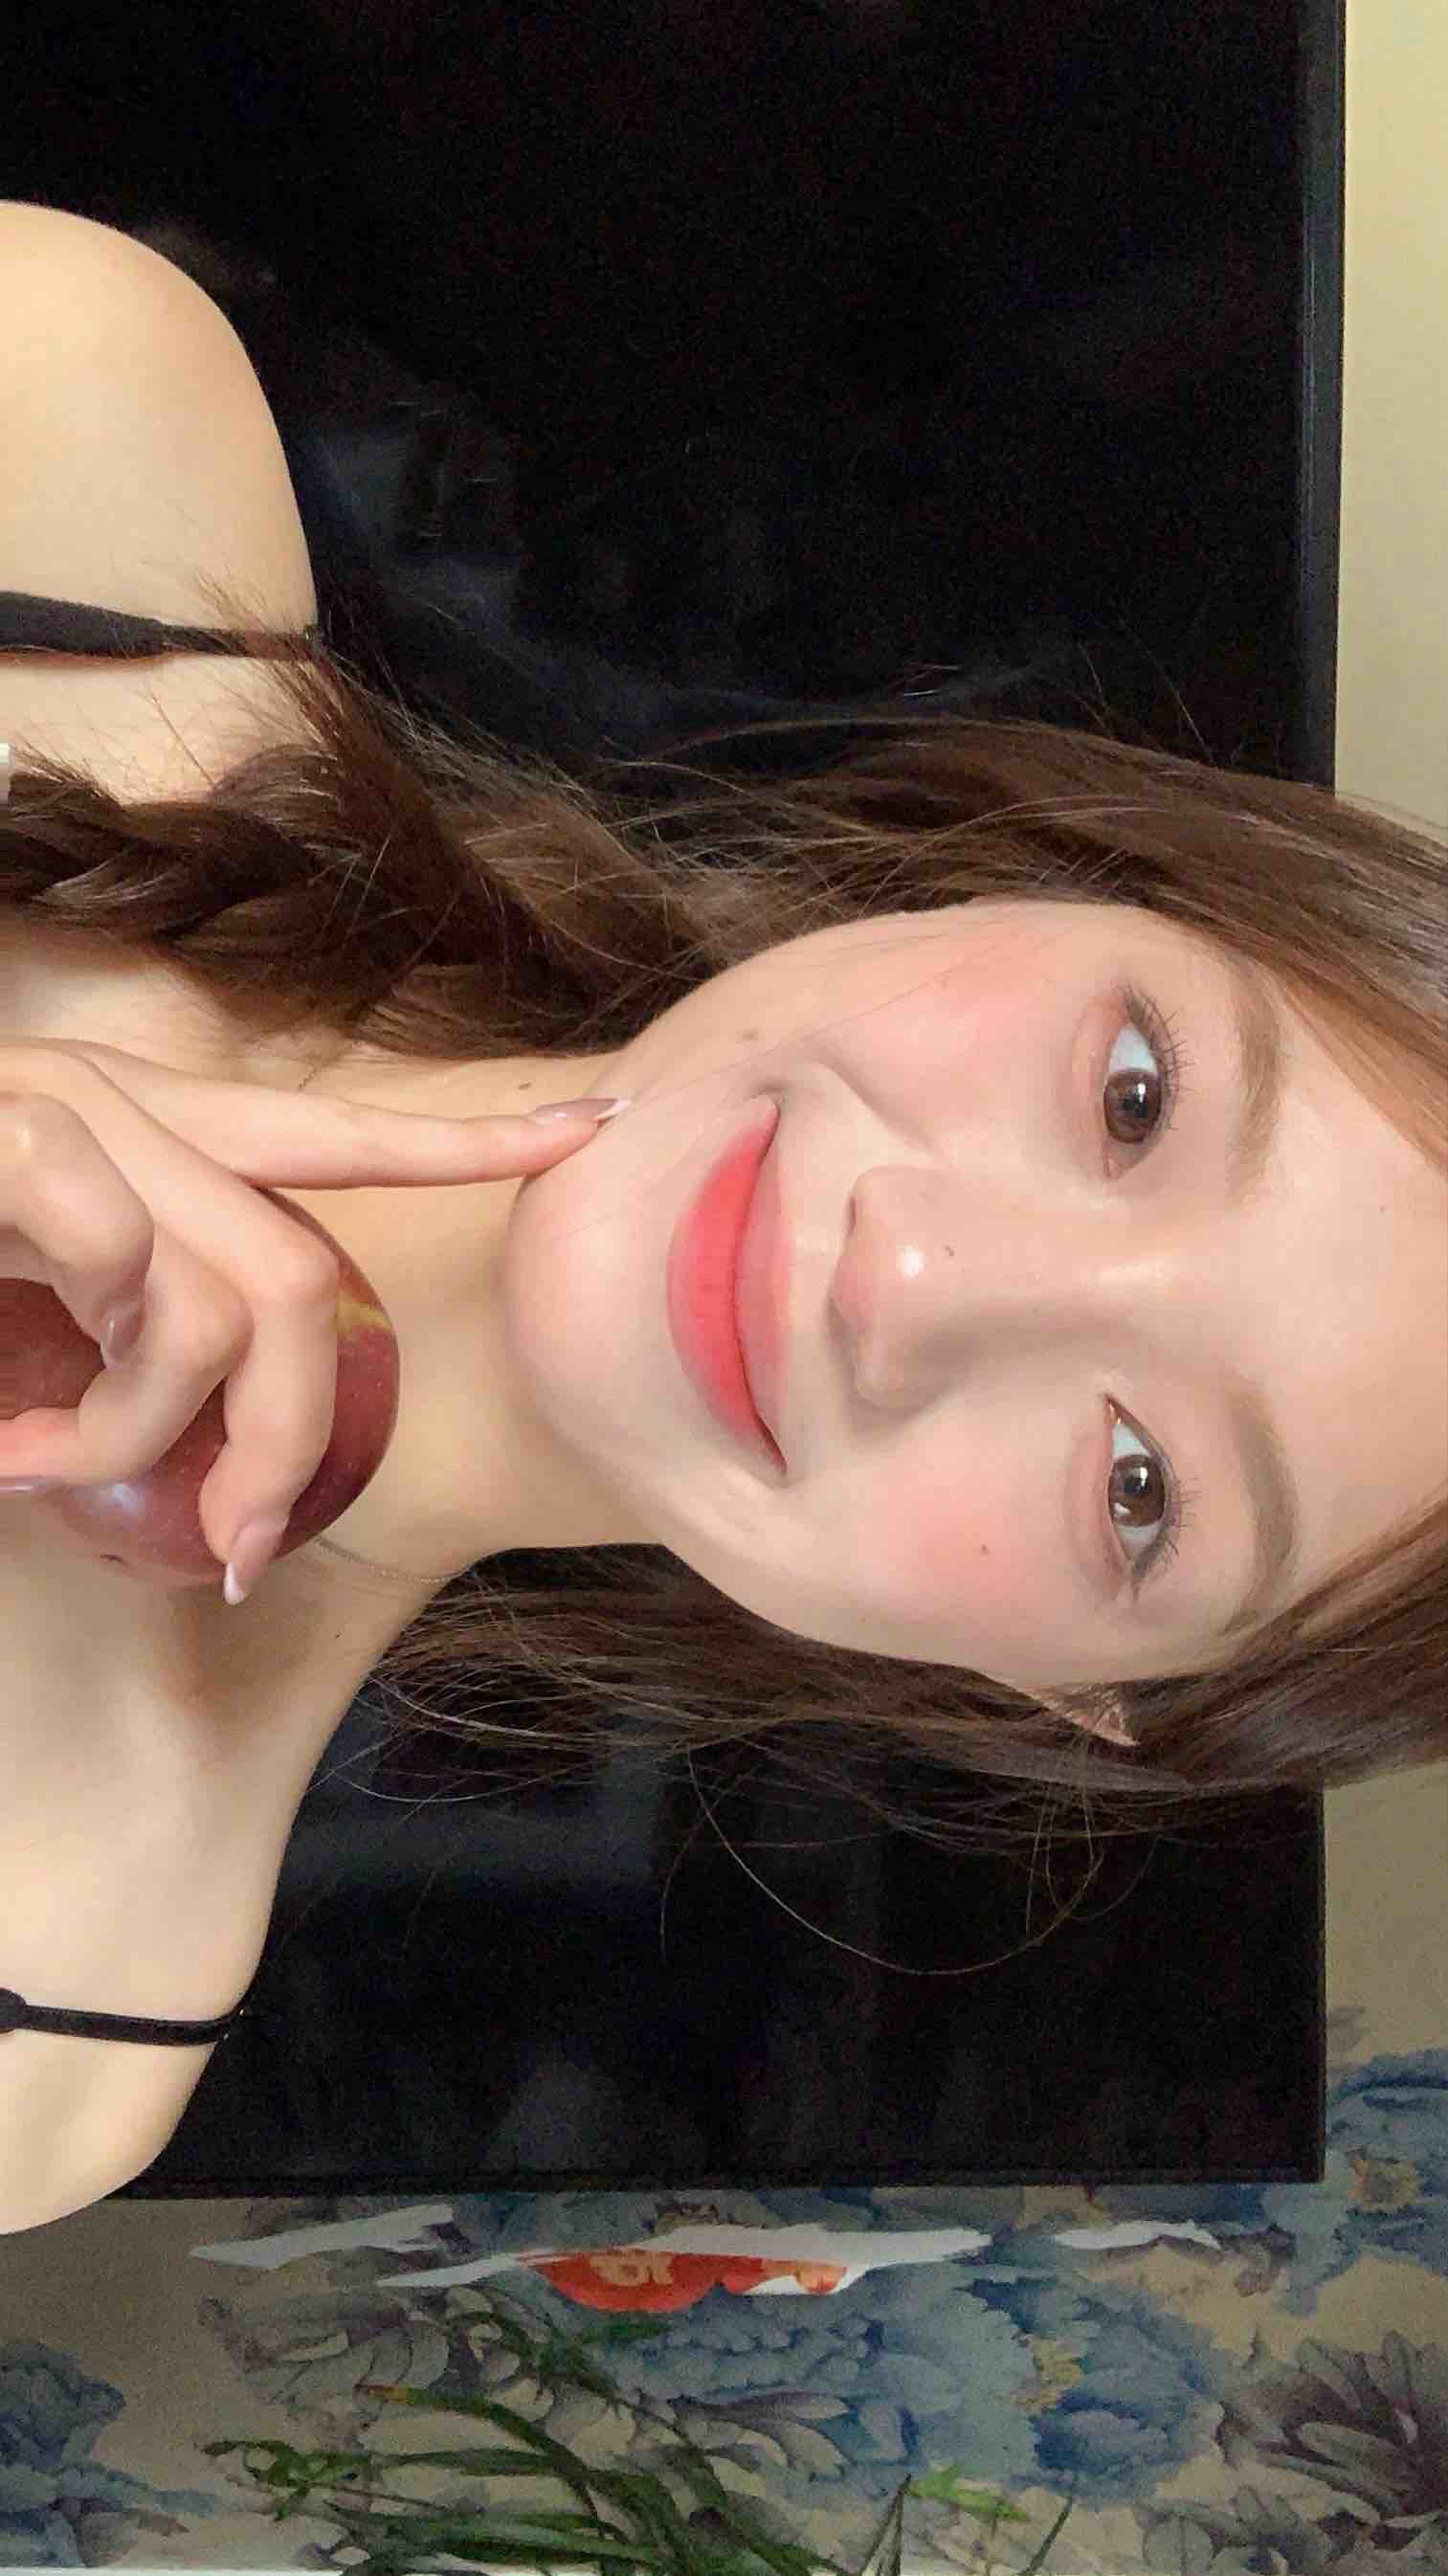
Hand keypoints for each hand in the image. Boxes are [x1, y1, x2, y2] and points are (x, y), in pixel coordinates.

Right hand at [0, 1040, 617, 1579]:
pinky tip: (10, 1442)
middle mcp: (129, 1100)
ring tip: (39, 1469)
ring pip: (223, 1308)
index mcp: (148, 1122)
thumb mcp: (16, 1273)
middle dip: (291, 1440)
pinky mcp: (18, 1136)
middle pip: (301, 1281)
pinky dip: (84, 1404)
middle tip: (236, 1545)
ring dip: (145, 1436)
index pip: (338, 1132)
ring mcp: (77, 1111)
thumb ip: (117, 1320)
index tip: (597, 1131)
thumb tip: (178, 1430)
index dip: (472, 1143)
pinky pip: (123, 1283)